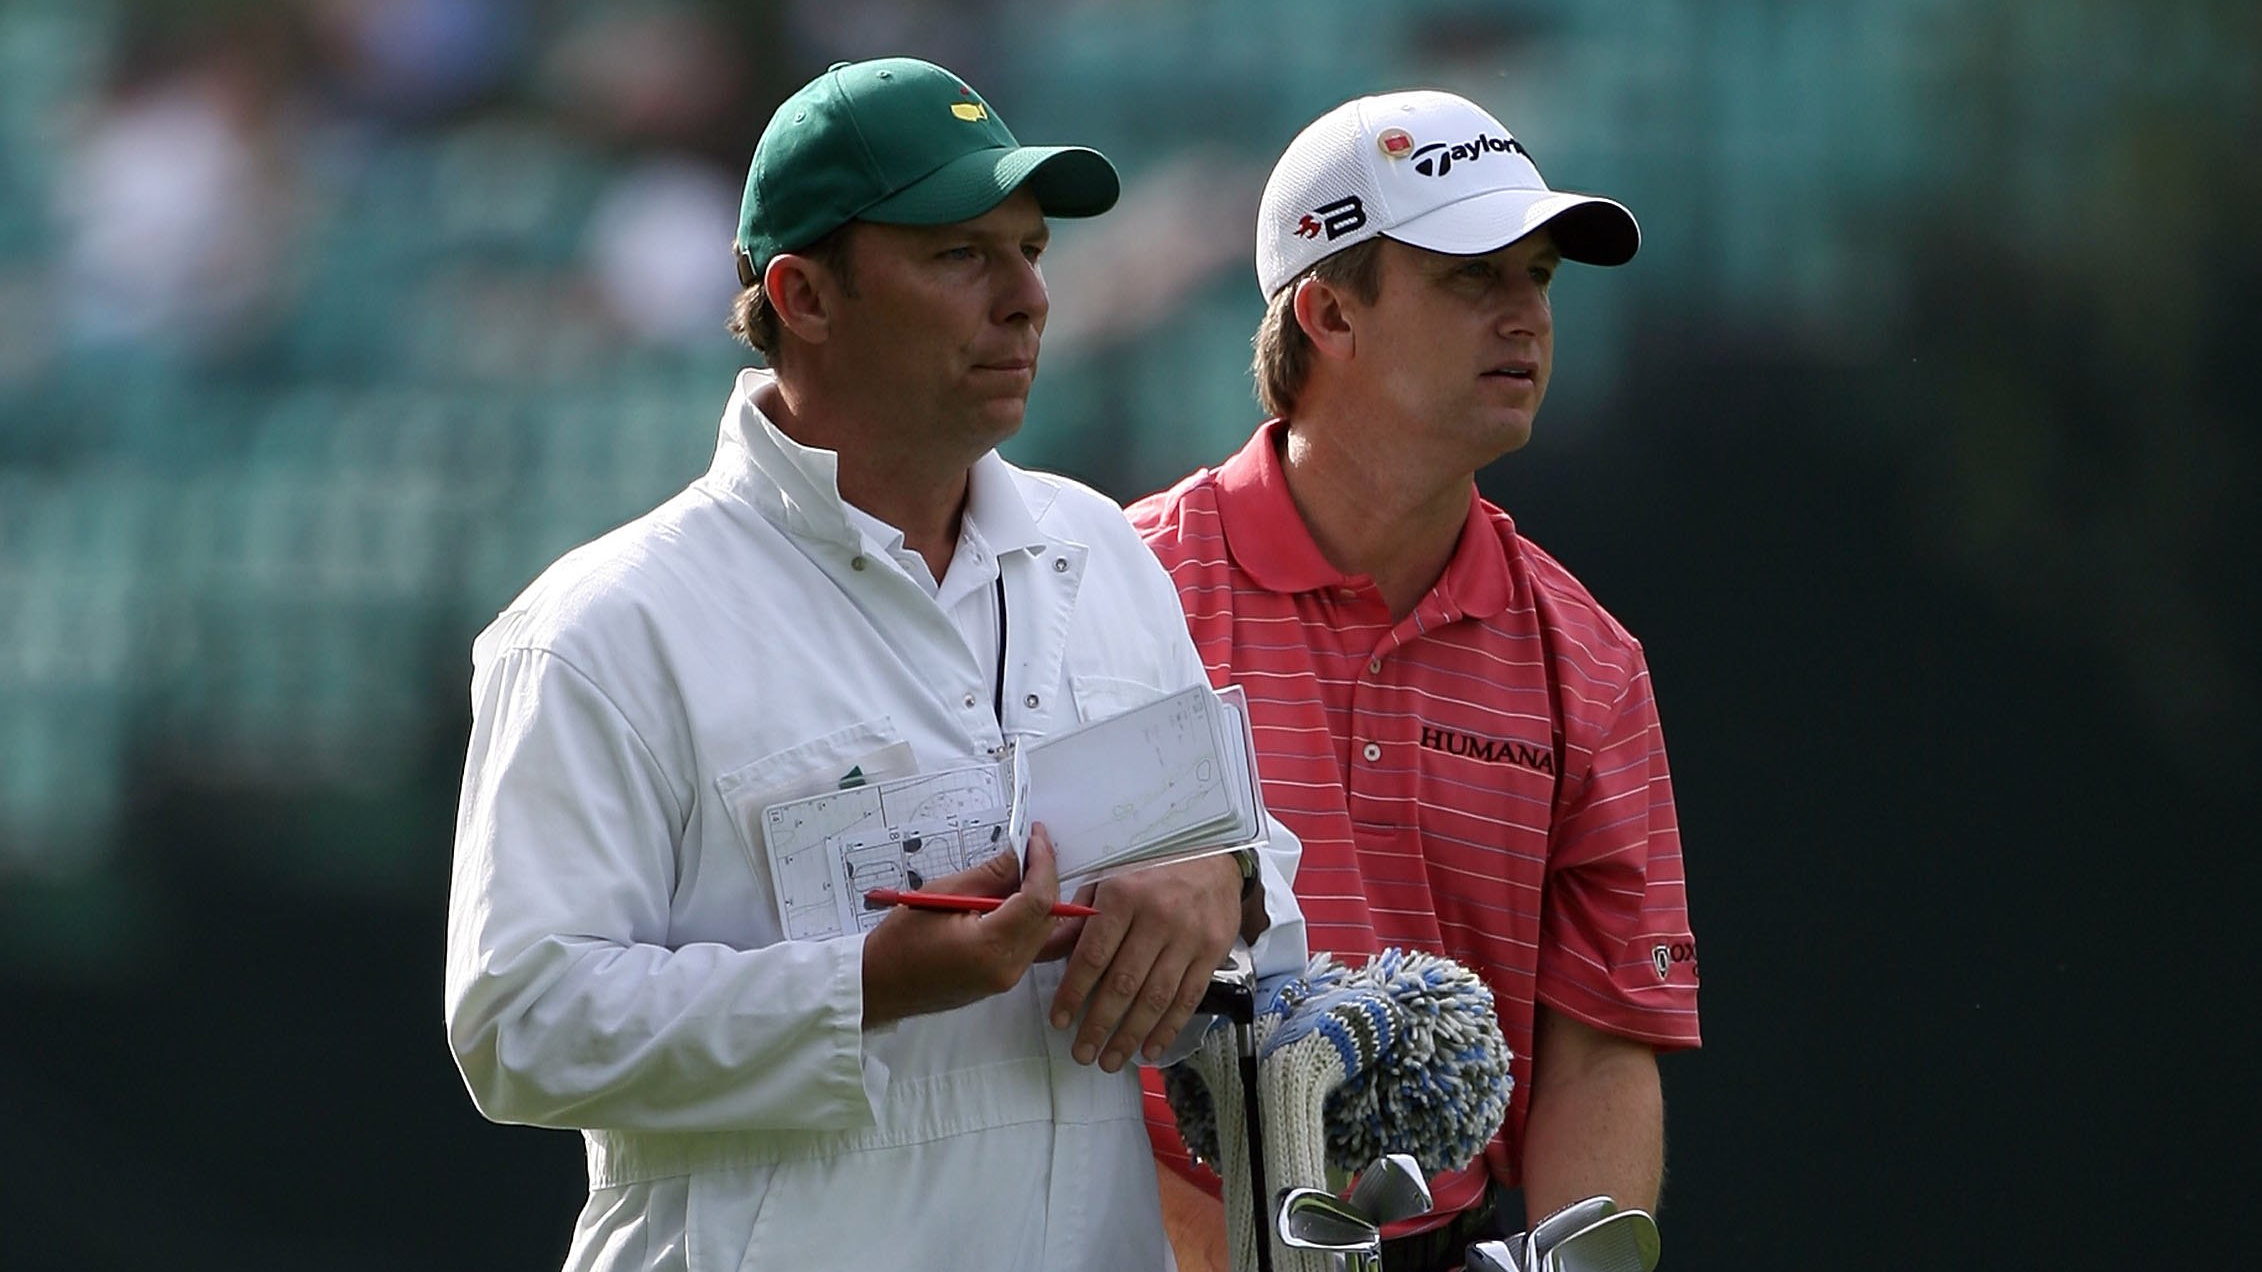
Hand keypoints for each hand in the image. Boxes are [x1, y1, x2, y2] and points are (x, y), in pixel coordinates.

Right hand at [859, 826, 1067, 1027]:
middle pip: (1048, 916)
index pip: (1038, 900)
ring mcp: (1007, 979)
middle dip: (1045, 877)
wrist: (880, 986)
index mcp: (990, 948)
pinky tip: (1014, 896)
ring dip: (1039, 896)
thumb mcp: (941, 895)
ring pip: (1044, 930)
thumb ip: (988, 875)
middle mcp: (1007, 969)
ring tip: (1021, 868)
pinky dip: (1029, 917)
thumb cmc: (899, 943)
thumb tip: (1019, 857)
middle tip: (1032, 848)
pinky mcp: (1003, 980)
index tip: (1036, 838)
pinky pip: (1031, 944)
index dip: (1043, 864)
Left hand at [1046, 849, 1244, 1070]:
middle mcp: (1157, 918)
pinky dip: (1168, 1028)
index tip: (1060, 1020)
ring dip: (1130, 1035)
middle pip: (1123, 983)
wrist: (1214, 853)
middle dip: (1099, 1024)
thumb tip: (1049, 950)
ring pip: (1155, 997)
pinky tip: (1150, 1048)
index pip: (1093, 955)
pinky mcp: (1212, 952)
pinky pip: (1188, 998)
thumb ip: (1081, 914)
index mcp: (1124, 895)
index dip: (1073, 993)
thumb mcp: (1111, 875)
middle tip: (1082, 1053)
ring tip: (1109, 1059)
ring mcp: (1188, 937)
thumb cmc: (1153, 867)